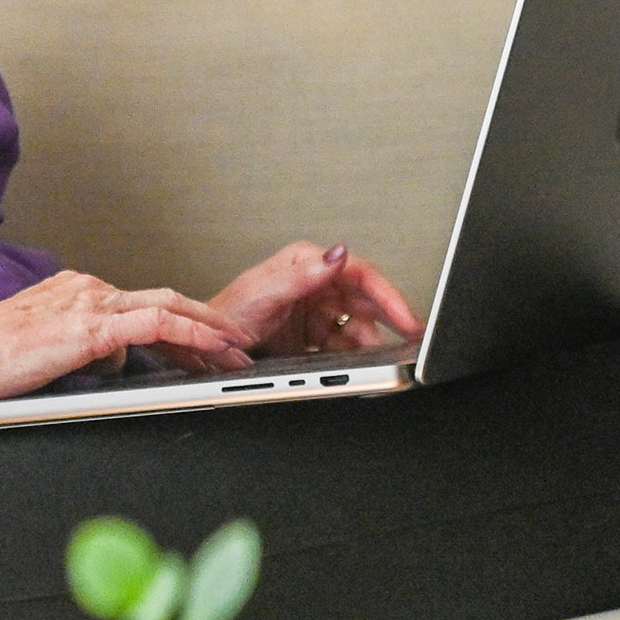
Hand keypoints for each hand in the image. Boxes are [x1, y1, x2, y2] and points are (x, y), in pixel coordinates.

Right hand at [0, 272, 253, 403]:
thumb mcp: (41, 353)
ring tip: (237, 351)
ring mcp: (91, 303)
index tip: (201, 343)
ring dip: (210, 330)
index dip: (177, 322)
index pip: (138, 303)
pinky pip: (159, 323)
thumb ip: (76, 351)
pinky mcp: (93, 325)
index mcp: (74, 292)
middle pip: (164, 299)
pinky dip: (193, 334)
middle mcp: (87, 289)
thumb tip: (106, 364)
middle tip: (236, 343)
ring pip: (170, 307)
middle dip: (206, 322)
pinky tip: (213, 350)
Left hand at [212, 242, 422, 359]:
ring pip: (358, 327)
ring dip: (369, 344)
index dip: (388, 294)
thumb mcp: (264, 291)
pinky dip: (352, 357)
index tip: (405, 316)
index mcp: (308, 263)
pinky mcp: (314, 336)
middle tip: (411, 338)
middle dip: (389, 319)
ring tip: (375, 359)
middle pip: (365, 300)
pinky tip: (355, 365)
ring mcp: (317, 310)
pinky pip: (344, 345)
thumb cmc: (228, 313)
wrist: (208, 348)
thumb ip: (302, 274)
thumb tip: (337, 254)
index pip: (360, 274)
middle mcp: (317, 283)